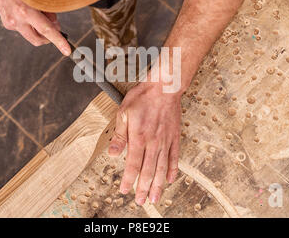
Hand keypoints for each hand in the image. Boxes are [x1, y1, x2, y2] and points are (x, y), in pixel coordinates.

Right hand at [0, 0, 70, 54]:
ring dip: (38, 29)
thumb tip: (55, 26)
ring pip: (31, 35)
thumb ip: (49, 12)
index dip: (58, 41)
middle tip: (55, 28)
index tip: (67, 51)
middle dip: (48, 38)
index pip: (46, 30)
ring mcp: (10, 24)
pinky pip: (24, 29)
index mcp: (25, 11)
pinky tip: (27, 10)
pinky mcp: (7, 24)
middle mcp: (16, 20)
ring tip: (38, 12)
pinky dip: (30, 24)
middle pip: (38, 40)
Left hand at [108, 82, 181, 204]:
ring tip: (156, 198)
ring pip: (162, 168)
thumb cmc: (142, 97)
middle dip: (144, 189)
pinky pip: (174, 158)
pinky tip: (170, 180)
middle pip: (149, 171)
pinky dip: (173, 170)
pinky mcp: (174, 137)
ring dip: (159, 185)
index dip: (129, 180)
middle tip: (141, 201)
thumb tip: (114, 154)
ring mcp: (165, 141)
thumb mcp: (124, 113)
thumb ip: (119, 136)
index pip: (133, 165)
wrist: (164, 87)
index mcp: (139, 138)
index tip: (125, 190)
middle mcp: (153, 143)